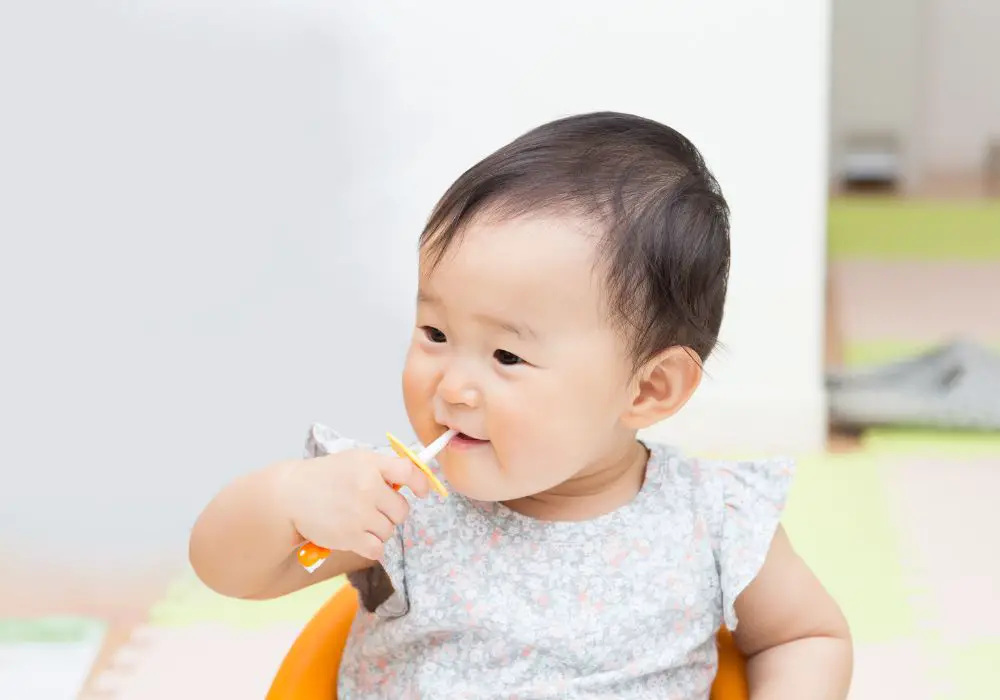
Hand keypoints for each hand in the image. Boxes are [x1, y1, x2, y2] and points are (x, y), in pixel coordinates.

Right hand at [282, 449, 430, 560]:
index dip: (421, 483)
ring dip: (378, 530)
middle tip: (373, 510)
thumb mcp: (354, 461)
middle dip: (391, 513)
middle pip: (401, 510)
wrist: (290, 495)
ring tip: (357, 521)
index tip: (422, 492)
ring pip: (389, 530)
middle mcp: (368, 487)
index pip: (409, 471)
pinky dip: (370, 546)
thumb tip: (412, 481)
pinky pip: (377, 548)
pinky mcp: (350, 536)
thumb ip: (382, 469)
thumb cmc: (324, 477)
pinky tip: (357, 538)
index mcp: (370, 463)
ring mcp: (360, 513)